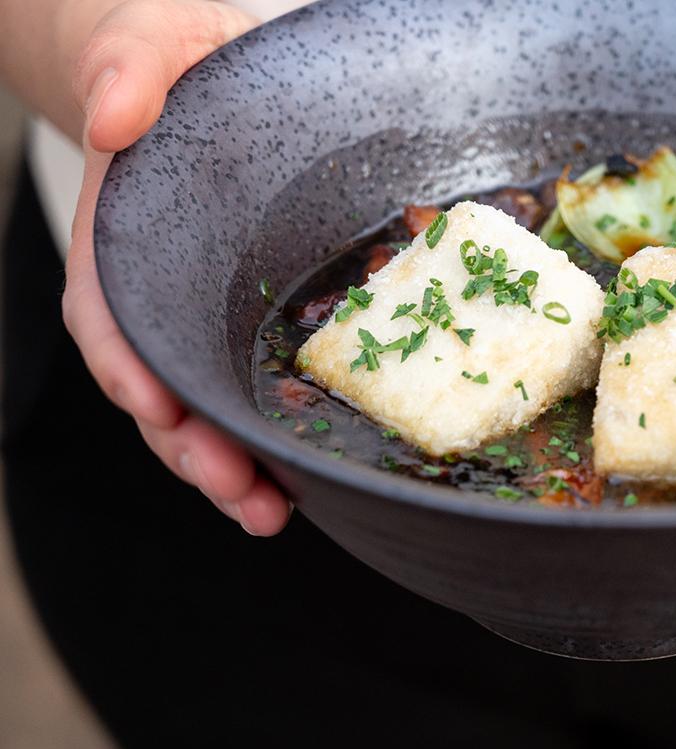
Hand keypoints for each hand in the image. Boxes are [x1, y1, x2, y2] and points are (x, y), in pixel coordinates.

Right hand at [61, 0, 291, 534]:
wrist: (216, 71)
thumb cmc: (180, 59)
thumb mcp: (152, 43)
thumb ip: (127, 67)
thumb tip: (113, 115)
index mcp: (122, 236)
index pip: (109, 313)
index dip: (129, 367)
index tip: (157, 408)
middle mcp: (161, 289)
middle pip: (160, 385)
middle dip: (194, 450)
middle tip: (244, 497)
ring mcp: (207, 311)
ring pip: (207, 404)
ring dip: (234, 467)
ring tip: (273, 514)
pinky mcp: (255, 318)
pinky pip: (255, 383)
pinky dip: (274, 433)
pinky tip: (305, 475)